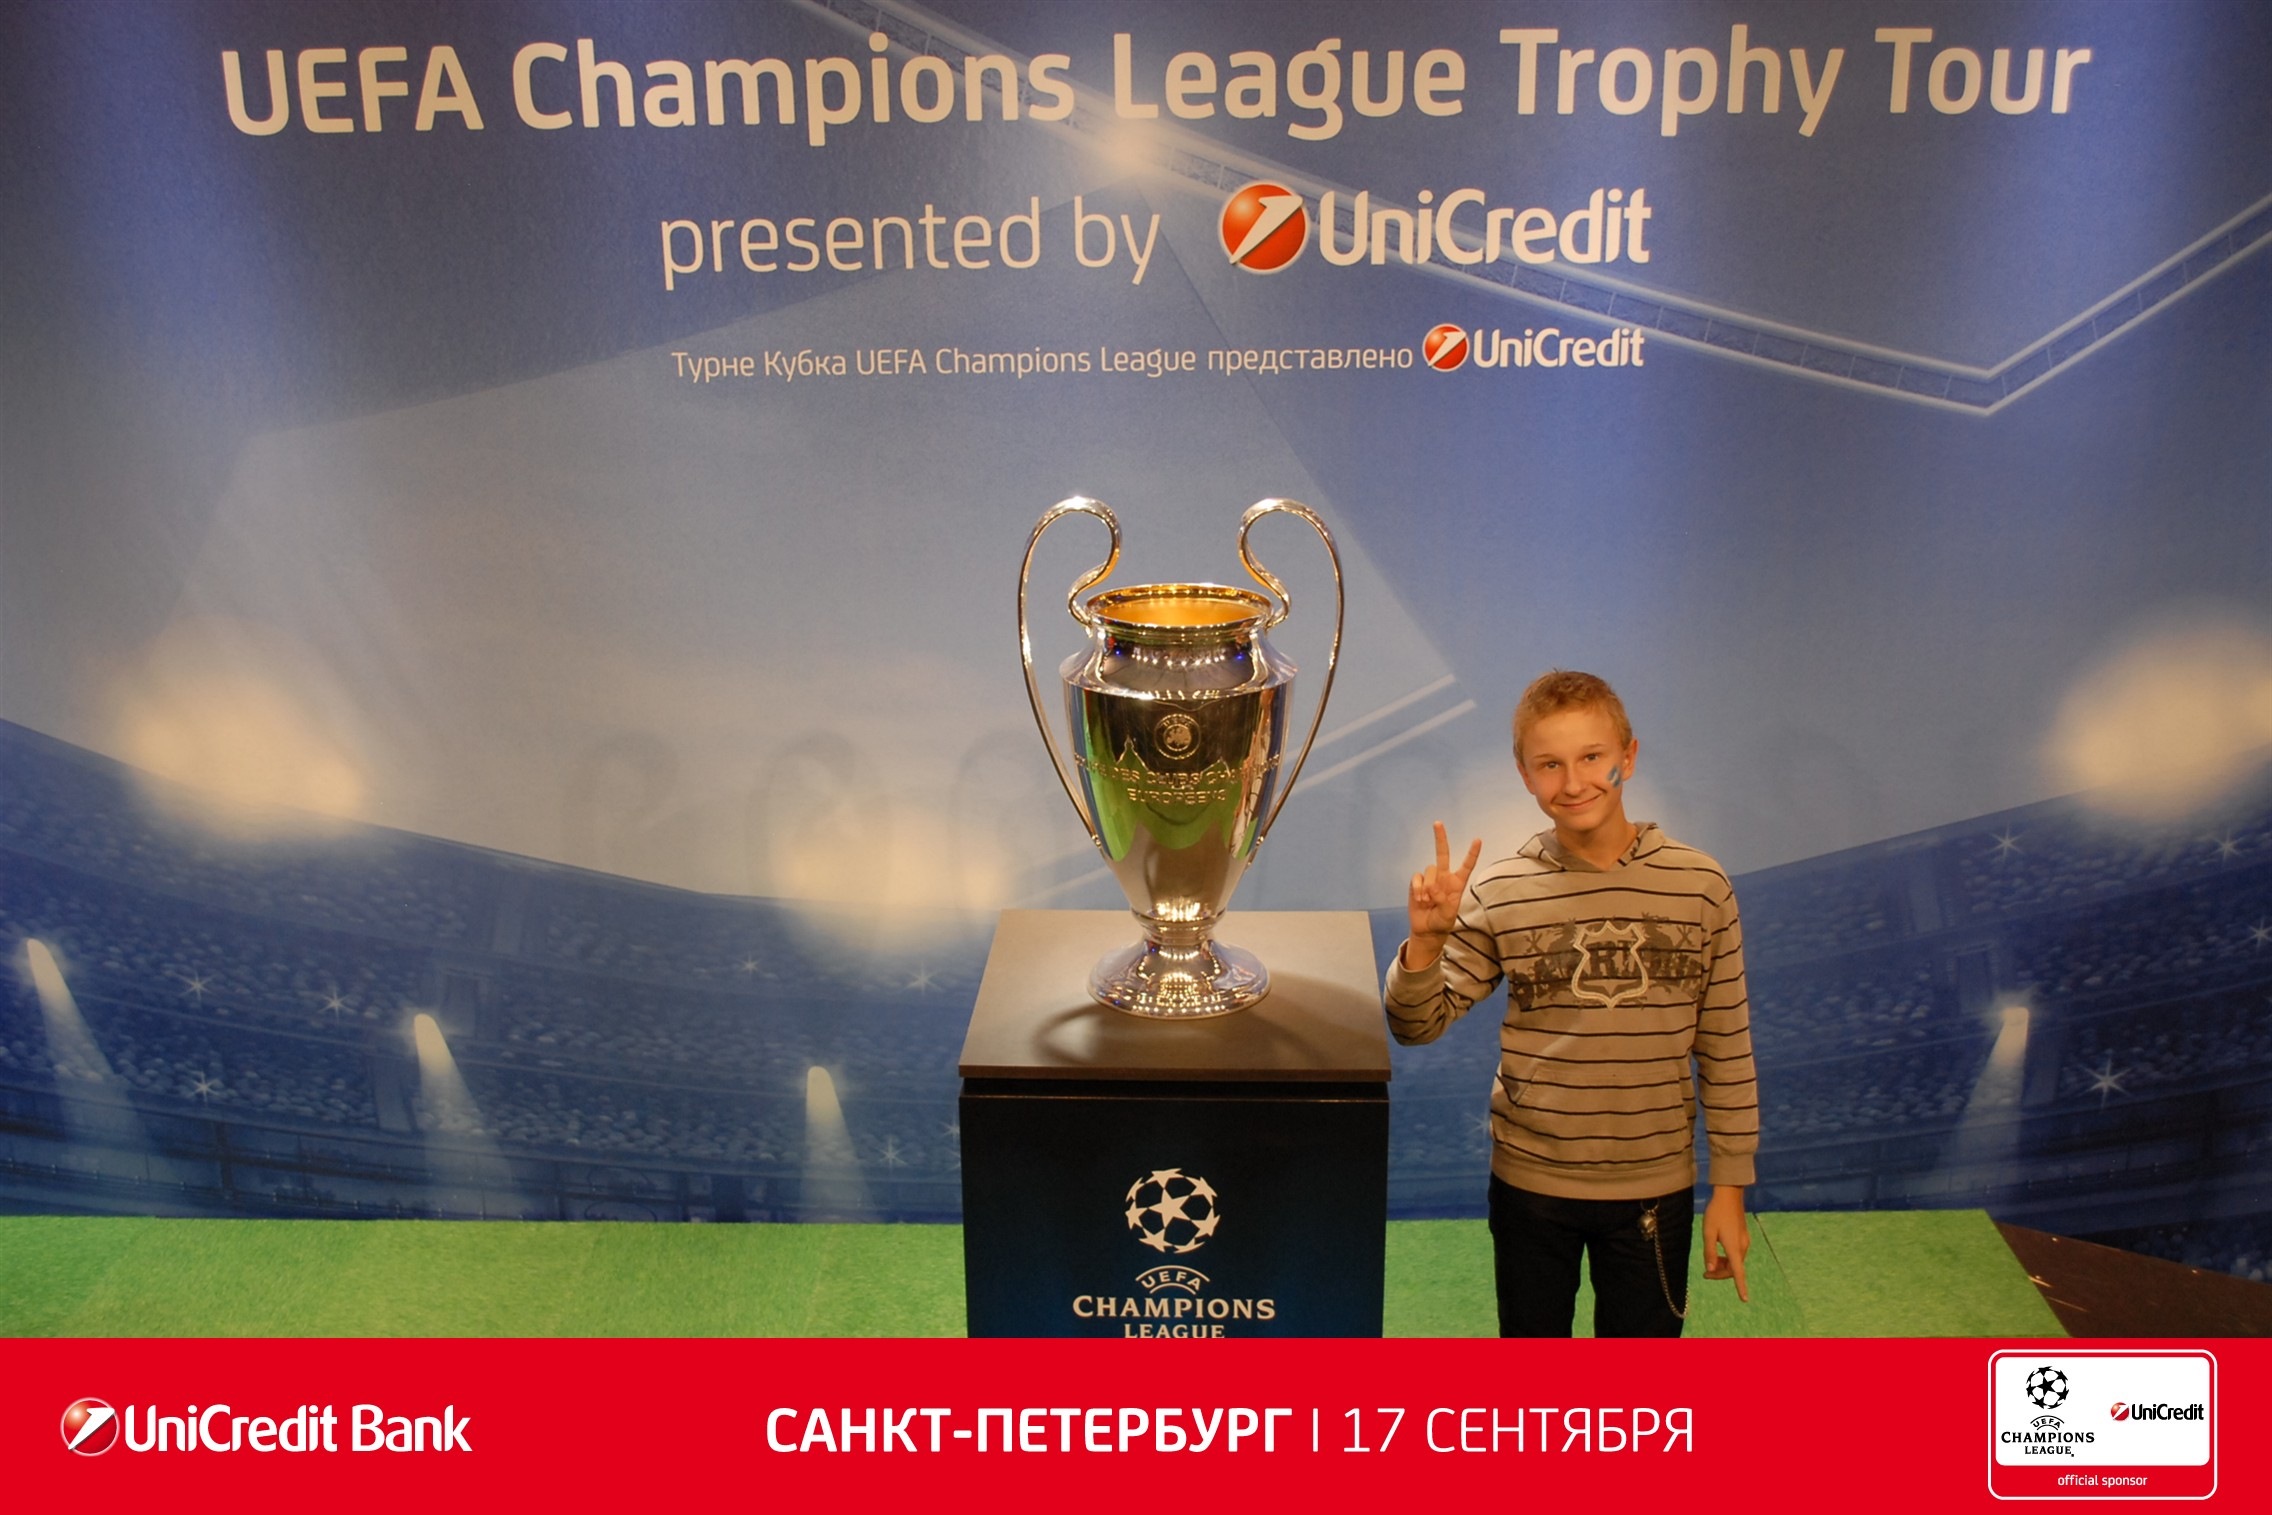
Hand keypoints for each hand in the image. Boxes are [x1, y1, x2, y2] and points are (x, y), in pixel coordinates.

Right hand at [1403, 822, 1480, 968]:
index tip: (1478, 840)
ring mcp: (1430, 879)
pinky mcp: (1417, 883)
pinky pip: (1416, 878)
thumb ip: (1444, 901)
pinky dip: (1417, 888)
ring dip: (1427, 887)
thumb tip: (1433, 888)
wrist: (1426, 929)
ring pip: (1428, 870)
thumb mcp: (1448, 915)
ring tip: (1427, 902)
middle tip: (1438, 823)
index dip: (1472, 853)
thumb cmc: (1442, 922)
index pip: (1466, 866)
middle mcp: (1444, 877)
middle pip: (1442, 854)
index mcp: (1457, 884)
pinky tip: (1419, 899)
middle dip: (1440, 838)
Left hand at [1701, 1186, 1748, 1302]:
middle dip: (1720, 1274)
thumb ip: (1709, 1252)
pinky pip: (1736, 1254)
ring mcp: (1744, 1241)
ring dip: (1723, 1266)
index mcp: (1734, 1247)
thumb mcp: (1708, 1233)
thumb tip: (1710, 1270)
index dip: (1741, 1287)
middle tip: (1705, 1274)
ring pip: (1735, 1261)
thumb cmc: (1716, 1213)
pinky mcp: (1743, 1237)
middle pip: (1734, 1269)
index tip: (1744, 1299)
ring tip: (1709, 1262)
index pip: (1738, 1272)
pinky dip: (1727, 1258)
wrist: (1729, 1195)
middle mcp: (1742, 1247)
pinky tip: (1717, 1253)